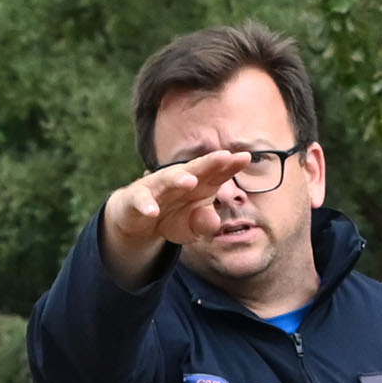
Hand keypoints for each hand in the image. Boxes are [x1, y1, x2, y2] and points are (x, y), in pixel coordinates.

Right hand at [99, 150, 252, 286]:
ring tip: (190, 181)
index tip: (246, 158)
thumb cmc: (171, 217)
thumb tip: (213, 219)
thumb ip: (204, 223)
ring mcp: (156, 187)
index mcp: (199, 184)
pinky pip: (140, 200)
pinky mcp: (135, 198)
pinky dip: (146, 205)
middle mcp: (178, 180)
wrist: (137, 219)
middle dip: (210, 162)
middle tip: (225, 156)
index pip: (217, 173)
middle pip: (195, 169)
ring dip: (178, 179)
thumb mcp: (191, 226)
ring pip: (167, 179)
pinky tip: (152, 212)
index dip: (230, 165)